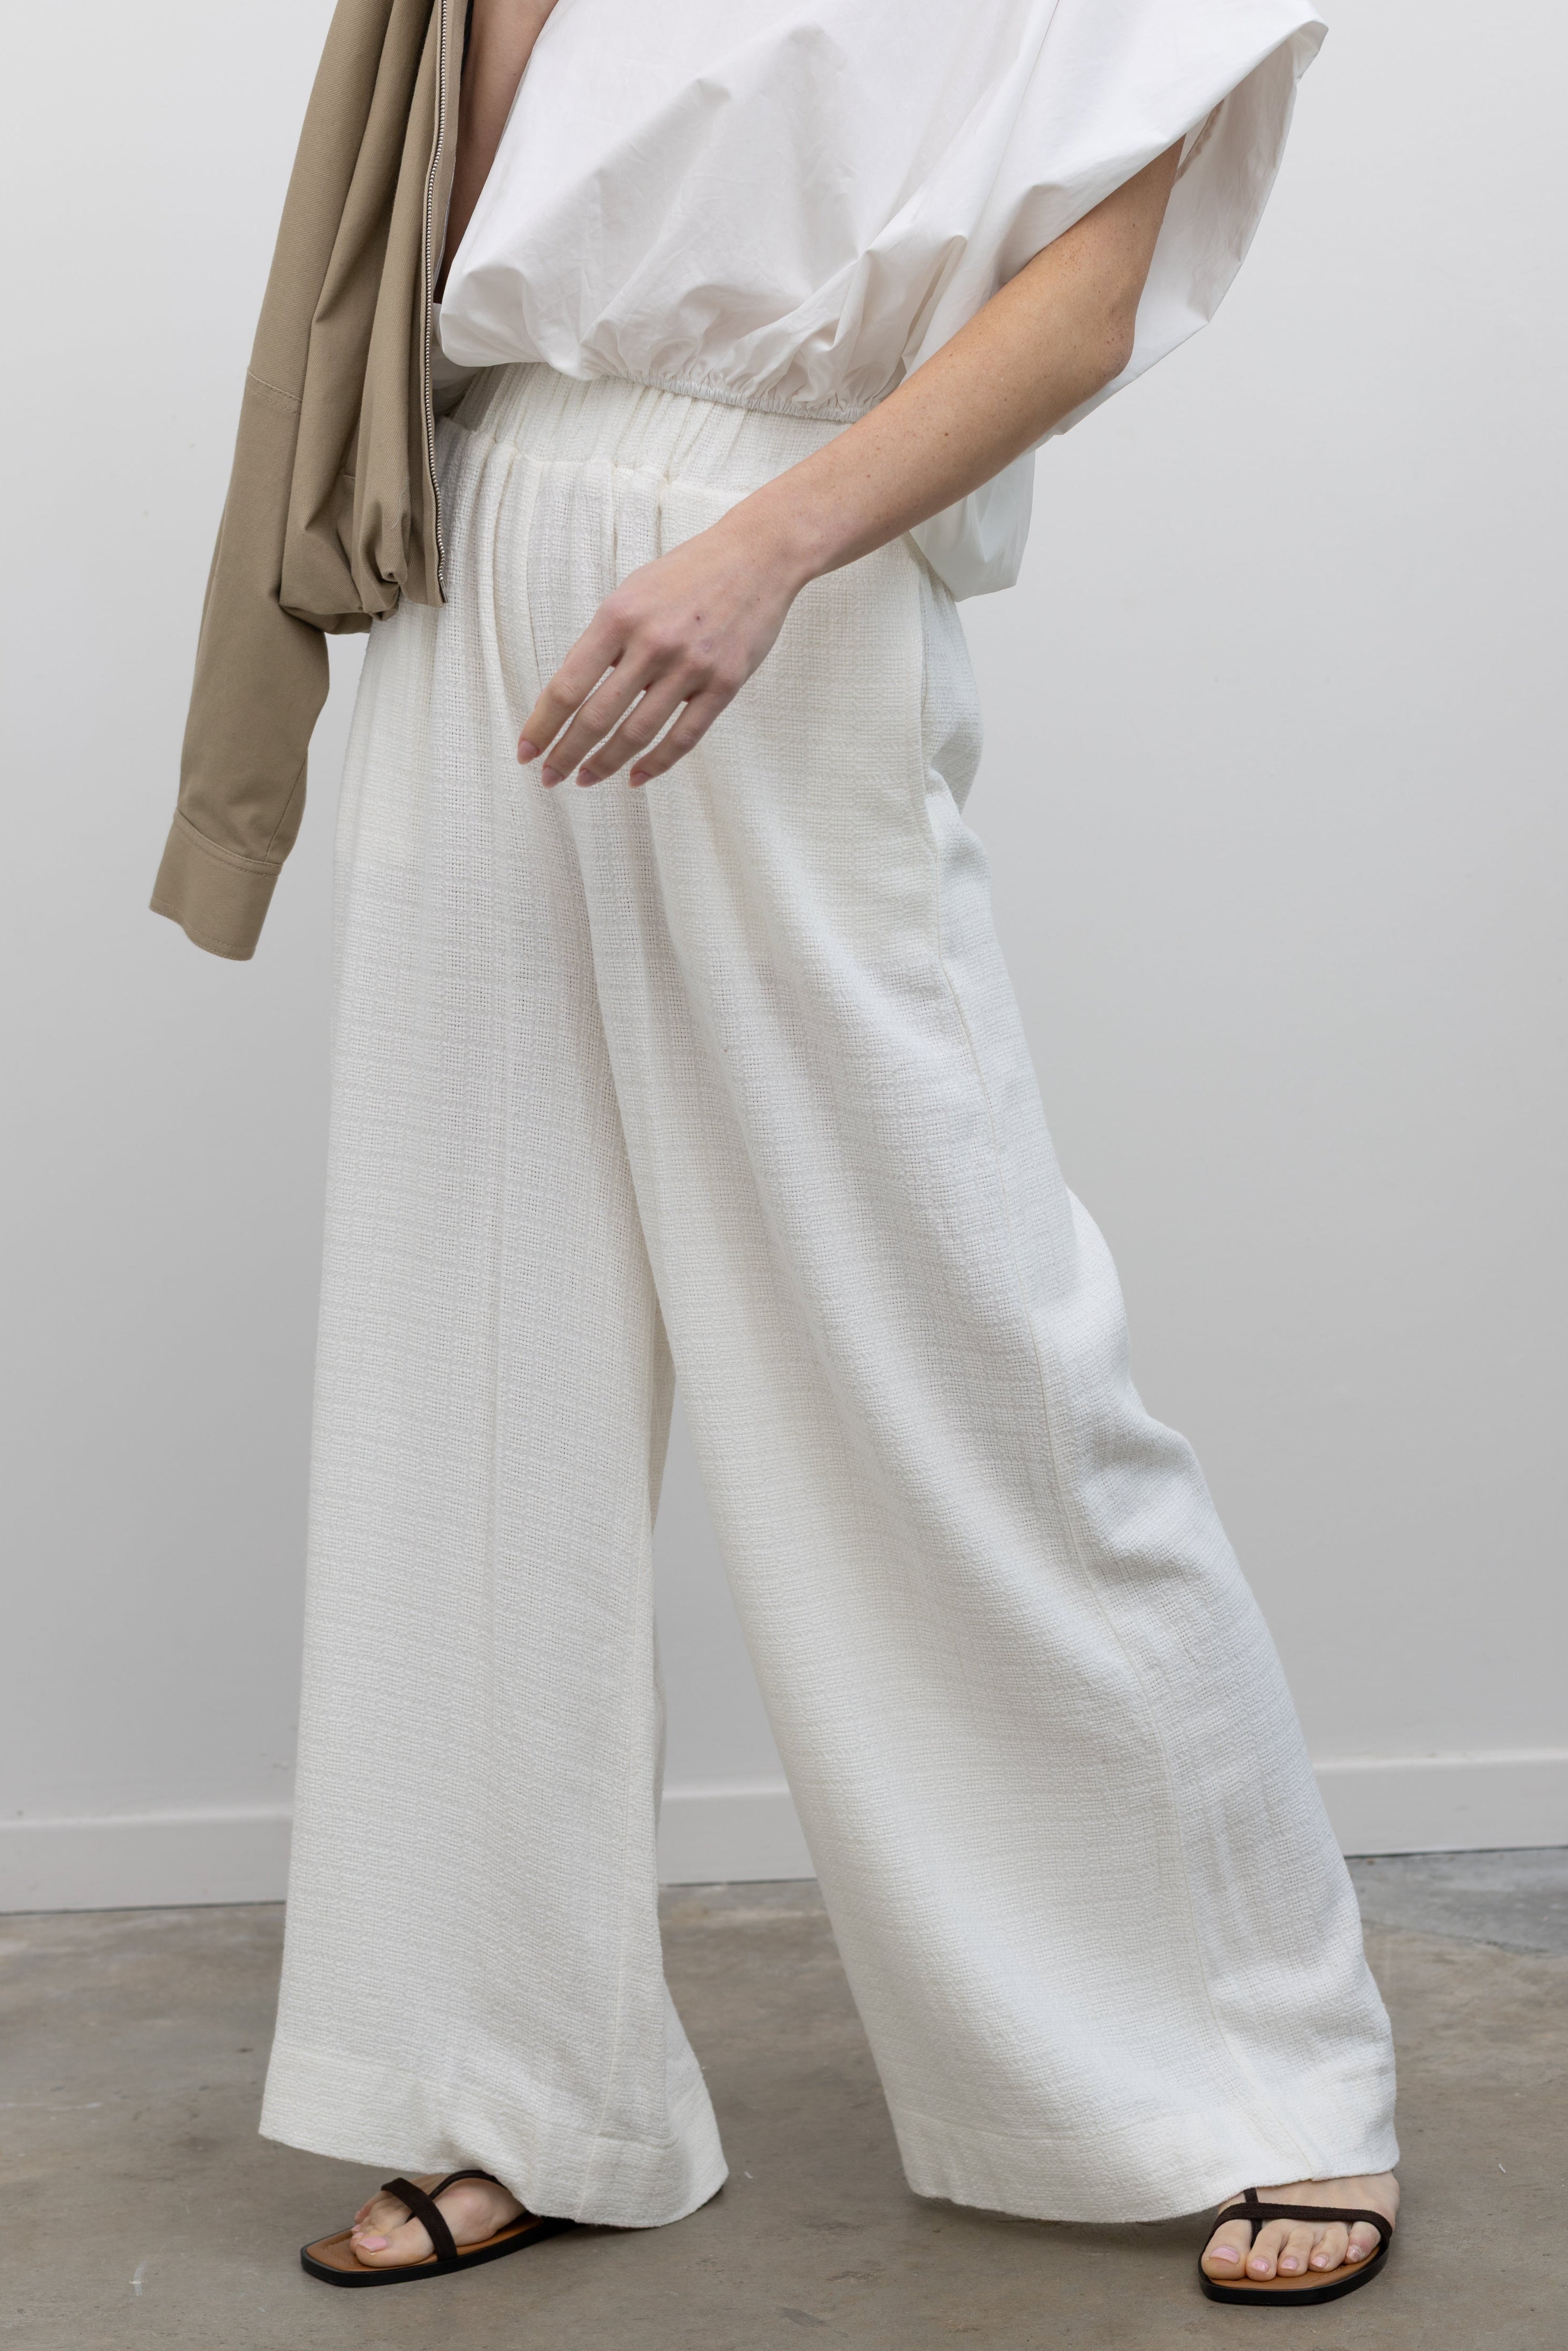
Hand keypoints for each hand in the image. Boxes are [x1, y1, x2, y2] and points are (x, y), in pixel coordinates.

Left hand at [517, 506, 811, 786]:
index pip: (568, 686)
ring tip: (587, 779)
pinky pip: (684, 737)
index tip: (526, 751)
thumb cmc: (688, 574)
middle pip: (596, 717)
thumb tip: (573, 692)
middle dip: (566, 755)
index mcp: (618, 617)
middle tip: (550, 777)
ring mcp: (690, 666)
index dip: (541, 726)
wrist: (757, 556)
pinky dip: (657, 763)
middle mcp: (652, 643)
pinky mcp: (724, 683)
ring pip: (637, 733)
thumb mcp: (632, 592)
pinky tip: (636, 777)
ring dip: (605, 764)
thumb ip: (604, 640)